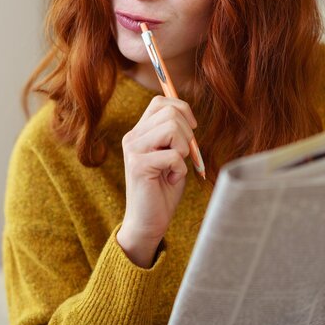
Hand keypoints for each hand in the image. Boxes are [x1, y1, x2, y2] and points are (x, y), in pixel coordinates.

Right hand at [116, 95, 196, 267]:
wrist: (148, 222)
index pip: (160, 102)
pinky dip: (180, 169)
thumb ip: (176, 135)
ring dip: (183, 149)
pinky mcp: (138, 165)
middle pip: (170, 112)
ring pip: (172, 127)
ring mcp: (133, 150)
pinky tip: (171, 180)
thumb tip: (189, 116)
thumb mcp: (172, 156)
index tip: (192, 129)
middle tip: (183, 156)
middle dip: (188, 133)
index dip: (182, 109)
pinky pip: (173, 155)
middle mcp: (132, 137)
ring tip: (175, 167)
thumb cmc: (163, 190)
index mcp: (139, 132)